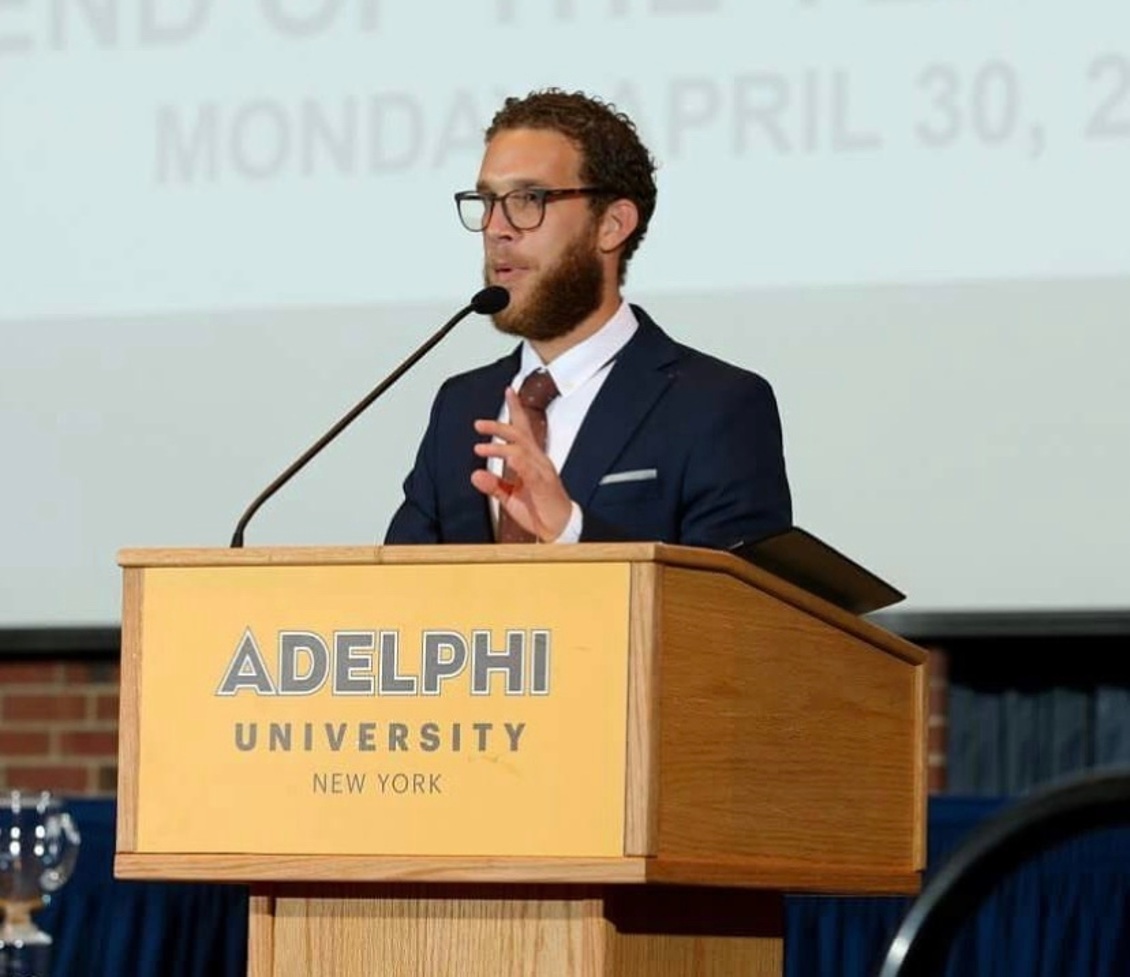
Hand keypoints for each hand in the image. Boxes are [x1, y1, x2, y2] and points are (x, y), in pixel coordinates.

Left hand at [471, 387, 573, 540]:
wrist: (560, 529)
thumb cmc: (539, 510)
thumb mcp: (510, 497)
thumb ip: (493, 485)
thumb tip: (475, 474)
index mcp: (531, 461)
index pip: (523, 430)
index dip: (516, 409)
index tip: (509, 390)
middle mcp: (538, 461)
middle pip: (520, 434)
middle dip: (499, 425)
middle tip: (479, 424)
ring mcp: (542, 471)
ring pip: (521, 448)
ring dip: (500, 445)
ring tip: (481, 446)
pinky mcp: (544, 484)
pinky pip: (529, 469)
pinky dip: (517, 461)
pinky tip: (506, 457)